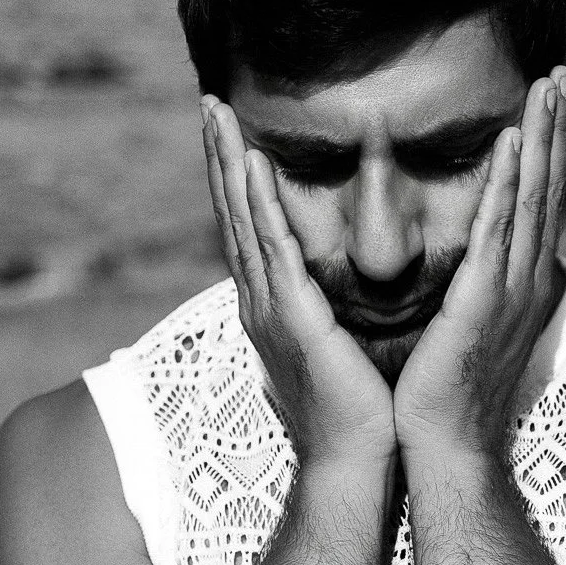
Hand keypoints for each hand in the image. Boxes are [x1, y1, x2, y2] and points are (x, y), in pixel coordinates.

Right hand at [202, 100, 396, 472]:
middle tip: (208, 103)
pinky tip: (252, 167)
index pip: (249, 229)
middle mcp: (260, 302)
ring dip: (227, 166)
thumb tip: (342, 281)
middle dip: (218, 158)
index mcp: (273, 307)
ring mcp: (270, 310)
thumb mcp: (342, 343)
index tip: (230, 133)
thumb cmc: (357, 408)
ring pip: (242, 222)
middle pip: (232, 215)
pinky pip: (273, 252)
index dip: (236, 180)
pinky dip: (258, 206)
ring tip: (216, 116)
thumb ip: (332, 307)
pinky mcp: (294, 319)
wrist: (354, 460)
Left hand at [392, 67, 565, 464]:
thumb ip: (473, 284)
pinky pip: (500, 231)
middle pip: (547, 186)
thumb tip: (468, 257)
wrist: (443, 445)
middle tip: (563, 66)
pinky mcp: (483, 302)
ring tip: (550, 82)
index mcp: (518, 280)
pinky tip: (516, 140)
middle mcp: (526, 277)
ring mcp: (511, 289)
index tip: (553, 95)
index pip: (538, 199)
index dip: (549, 146)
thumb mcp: (464, 324)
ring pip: (533, 197)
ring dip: (544, 137)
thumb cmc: (446, 390)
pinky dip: (511, 183)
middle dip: (557, 126)